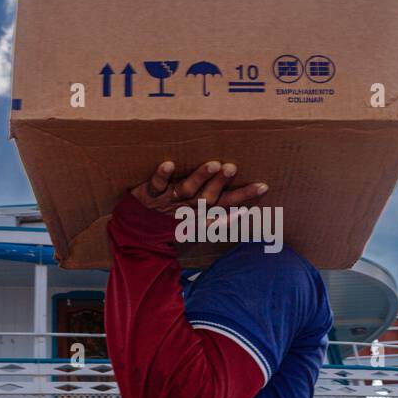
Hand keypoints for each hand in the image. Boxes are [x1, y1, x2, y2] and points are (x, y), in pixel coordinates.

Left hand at [130, 161, 267, 215]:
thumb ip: (218, 219)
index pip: (226, 205)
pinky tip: (169, 164)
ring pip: (187, 189)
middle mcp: (186, 207)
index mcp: (198, 213)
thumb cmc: (170, 223)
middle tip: (233, 168)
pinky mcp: (149, 193)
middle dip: (221, 183)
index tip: (263, 186)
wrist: (134, 233)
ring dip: (200, 177)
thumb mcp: (194, 224)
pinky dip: (162, 175)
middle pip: (207, 197)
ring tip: (213, 164)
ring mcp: (168, 200)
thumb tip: (243, 213)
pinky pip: (156, 184)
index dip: (244, 197)